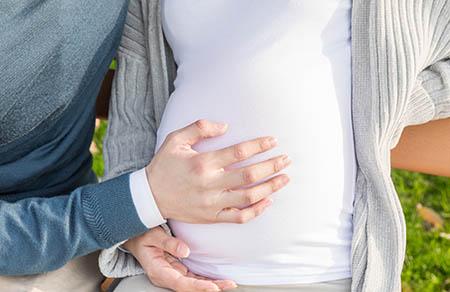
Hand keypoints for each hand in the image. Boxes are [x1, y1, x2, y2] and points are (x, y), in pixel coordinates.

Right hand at [123, 227, 236, 291]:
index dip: (198, 287)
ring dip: (212, 285)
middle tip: (229, 284)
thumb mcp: (151, 235)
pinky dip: (206, 280)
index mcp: (158, 271)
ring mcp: (172, 274)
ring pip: (194, 284)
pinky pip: (193, 278)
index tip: (213, 287)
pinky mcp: (177, 270)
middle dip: (211, 287)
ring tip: (229, 283)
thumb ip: (167, 242)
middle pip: (190, 287)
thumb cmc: (141, 235)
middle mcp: (166, 276)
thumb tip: (185, 250)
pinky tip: (218, 280)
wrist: (134, 236)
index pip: (180, 283)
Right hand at [146, 119, 291, 223]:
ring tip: (285, 178)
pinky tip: (268, 201)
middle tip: (287, 159)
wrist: (149, 197)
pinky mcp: (211, 217)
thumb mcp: (175, 139)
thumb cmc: (164, 165)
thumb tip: (226, 126)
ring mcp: (211, 203)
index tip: (273, 140)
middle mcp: (210, 184)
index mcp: (203, 163)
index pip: (239, 152)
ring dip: (270, 187)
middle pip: (249, 175)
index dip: (259, 145)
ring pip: (248, 197)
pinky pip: (239, 217)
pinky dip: (257, 210)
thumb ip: (199, 128)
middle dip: (272, 166)